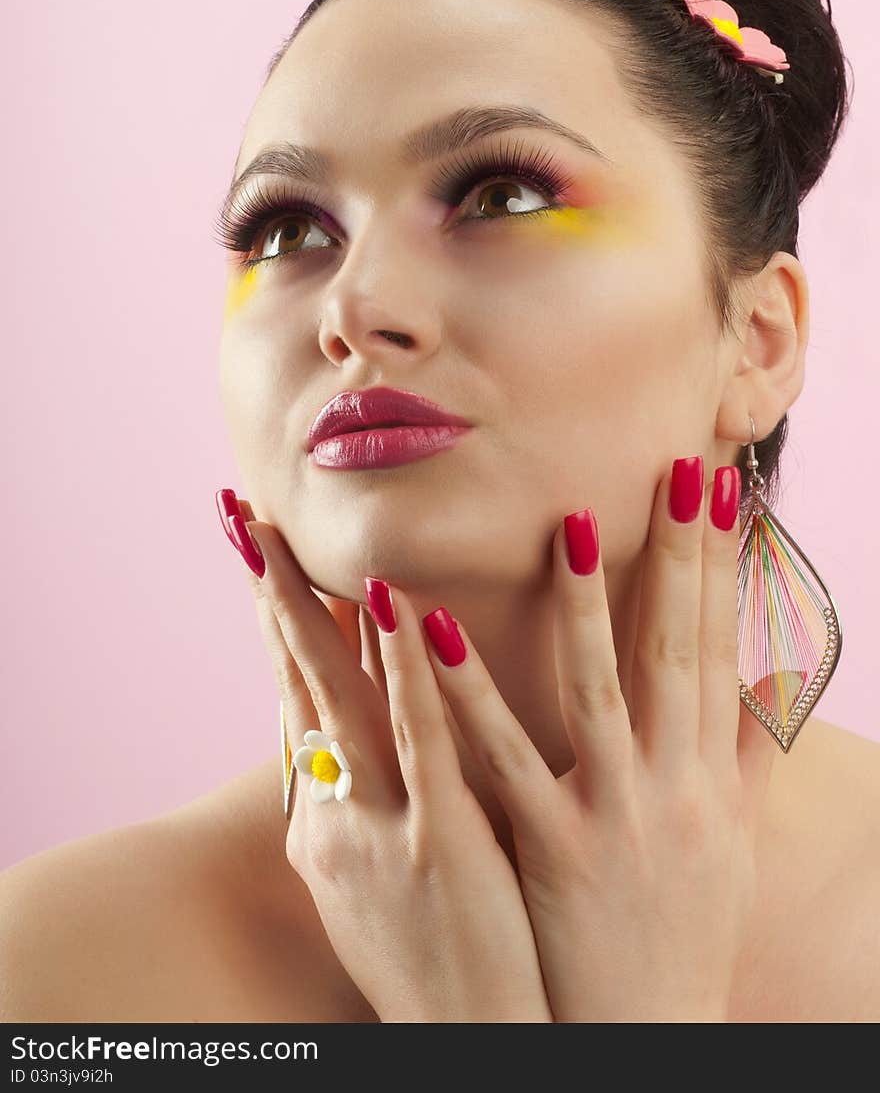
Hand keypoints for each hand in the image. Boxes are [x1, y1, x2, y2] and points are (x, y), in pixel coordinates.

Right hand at [219, 493, 553, 1023]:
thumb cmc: (429, 958)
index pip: (295, 701)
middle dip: (269, 598)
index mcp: (321, 823)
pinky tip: (402, 605)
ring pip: (343, 697)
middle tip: (242, 519)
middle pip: (297, 684)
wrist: (467, 1046)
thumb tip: (349, 744)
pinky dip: (408, 666)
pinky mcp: (438, 841)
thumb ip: (357, 803)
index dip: (278, 626)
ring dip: (315, 611)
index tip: (265, 557)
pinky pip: (421, 737)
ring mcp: (381, 827)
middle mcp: (333, 816)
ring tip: (291, 537)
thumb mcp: (368, 879)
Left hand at [394, 456, 776, 1022]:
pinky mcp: (550, 850)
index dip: (722, 565)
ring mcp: (613, 816)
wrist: (649, 1036)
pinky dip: (471, 695)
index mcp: (709, 774)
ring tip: (570, 526)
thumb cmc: (686, 927)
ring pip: (598, 693)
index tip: (721, 489)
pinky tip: (434, 634)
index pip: (719, 645)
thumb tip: (775, 673)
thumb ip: (747, 751)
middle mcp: (672, 784)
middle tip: (676, 470)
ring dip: (585, 607)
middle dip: (679, 557)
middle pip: (676, 651)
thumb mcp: (730, 839)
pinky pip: (506, 761)